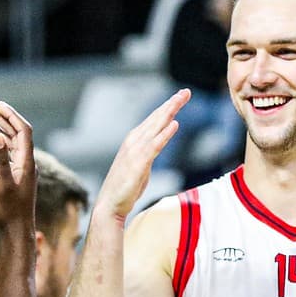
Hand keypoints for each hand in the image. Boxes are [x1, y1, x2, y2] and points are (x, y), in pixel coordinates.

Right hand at [0, 101, 36, 229]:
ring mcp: (21, 172)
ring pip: (10, 146)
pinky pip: (6, 160)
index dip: (11, 115)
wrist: (17, 232)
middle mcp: (26, 164)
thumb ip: (0, 159)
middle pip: (16, 134)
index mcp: (27, 162)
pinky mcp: (14, 181)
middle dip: (2, 119)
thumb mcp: (3, 183)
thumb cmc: (11, 210)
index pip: (23, 131)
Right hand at [98, 90, 190, 221]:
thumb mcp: (140, 166)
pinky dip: (164, 134)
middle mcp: (133, 141)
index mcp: (133, 141)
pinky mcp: (139, 163)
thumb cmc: (124, 189)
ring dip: (169, 112)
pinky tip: (174, 124)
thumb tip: (157, 145)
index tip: (180, 97)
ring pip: (156, 126)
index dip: (167, 107)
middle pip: (156, 118)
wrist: (109, 205)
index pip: (153, 120)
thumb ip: (148, 153)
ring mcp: (135, 151)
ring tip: (181, 99)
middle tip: (186, 91)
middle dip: (171, 104)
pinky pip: (155, 145)